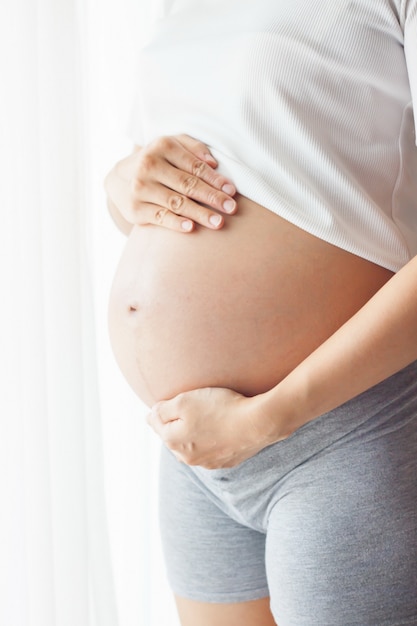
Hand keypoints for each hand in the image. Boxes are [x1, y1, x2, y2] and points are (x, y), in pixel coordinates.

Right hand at [104, 134, 236, 232]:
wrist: (120, 178)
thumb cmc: (158, 161)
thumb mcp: (172, 145)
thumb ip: (194, 147)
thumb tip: (213, 162)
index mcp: (162, 146)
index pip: (194, 166)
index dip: (215, 179)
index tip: (232, 191)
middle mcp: (149, 165)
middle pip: (188, 184)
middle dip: (212, 197)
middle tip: (231, 208)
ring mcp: (141, 187)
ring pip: (176, 202)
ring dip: (199, 213)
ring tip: (218, 222)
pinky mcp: (135, 208)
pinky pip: (160, 217)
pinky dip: (175, 223)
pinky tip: (191, 227)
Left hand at [147, 387, 274, 468]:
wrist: (257, 423)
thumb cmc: (220, 408)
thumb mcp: (184, 401)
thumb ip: (163, 409)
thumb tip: (151, 415)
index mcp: (173, 442)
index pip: (157, 424)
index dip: (159, 411)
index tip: (162, 403)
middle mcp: (188, 458)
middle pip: (173, 438)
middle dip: (175, 425)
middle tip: (183, 409)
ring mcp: (208, 462)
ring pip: (193, 446)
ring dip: (194, 434)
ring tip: (203, 419)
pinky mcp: (227, 461)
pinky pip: (212, 450)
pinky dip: (212, 440)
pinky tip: (220, 429)